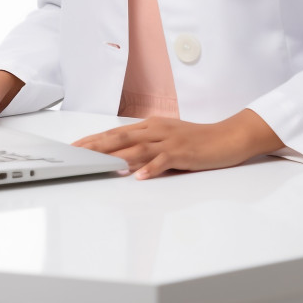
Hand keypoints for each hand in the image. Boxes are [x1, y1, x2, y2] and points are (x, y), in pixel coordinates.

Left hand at [71, 109, 282, 179]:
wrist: (227, 137)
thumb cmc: (197, 141)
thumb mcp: (166, 141)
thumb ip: (145, 149)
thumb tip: (122, 162)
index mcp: (150, 125)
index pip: (116, 132)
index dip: (94, 139)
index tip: (75, 146)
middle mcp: (156, 129)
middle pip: (121, 137)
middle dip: (96, 145)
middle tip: (76, 153)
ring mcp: (170, 140)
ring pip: (138, 146)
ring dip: (117, 156)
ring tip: (100, 163)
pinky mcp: (184, 152)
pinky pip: (165, 160)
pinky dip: (152, 168)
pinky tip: (140, 176)